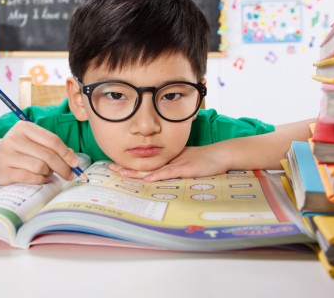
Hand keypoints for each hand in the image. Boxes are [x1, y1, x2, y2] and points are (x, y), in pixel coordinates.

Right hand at [0, 120, 79, 184]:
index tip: (75, 163)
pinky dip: (41, 179)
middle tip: (69, 174)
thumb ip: (53, 147)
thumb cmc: (21, 149)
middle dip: (63, 167)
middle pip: (48, 155)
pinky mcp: (4, 171)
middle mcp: (14, 139)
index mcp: (24, 127)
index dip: (66, 153)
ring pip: (40, 167)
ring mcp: (7, 155)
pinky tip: (42, 178)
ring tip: (49, 173)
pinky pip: (30, 177)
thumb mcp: (35, 141)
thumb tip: (73, 159)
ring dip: (49, 173)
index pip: (52, 140)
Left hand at [109, 145, 230, 181]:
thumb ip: (172, 168)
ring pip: (154, 169)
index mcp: (168, 160)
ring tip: (123, 173)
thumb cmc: (204, 160)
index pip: (146, 164)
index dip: (131, 165)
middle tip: (111, 168)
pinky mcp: (187, 169)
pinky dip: (158, 176)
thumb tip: (159, 176)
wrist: (221, 155)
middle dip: (128, 167)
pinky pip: (170, 173)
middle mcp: (170, 161)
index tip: (116, 167)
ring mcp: (178, 164)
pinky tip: (148, 179)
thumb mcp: (185, 162)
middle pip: (146, 165)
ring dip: (138, 172)